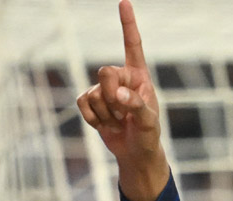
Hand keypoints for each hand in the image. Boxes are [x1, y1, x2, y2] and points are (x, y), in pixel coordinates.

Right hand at [75, 0, 167, 200]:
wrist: (135, 153)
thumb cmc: (148, 135)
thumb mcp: (148, 122)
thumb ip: (136, 105)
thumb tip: (117, 94)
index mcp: (140, 77)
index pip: (133, 46)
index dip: (128, 25)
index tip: (124, 3)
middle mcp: (121, 79)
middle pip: (105, 71)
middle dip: (112, 95)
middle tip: (123, 112)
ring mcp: (104, 90)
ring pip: (94, 93)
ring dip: (106, 113)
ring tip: (119, 122)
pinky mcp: (91, 102)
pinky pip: (83, 104)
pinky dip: (94, 119)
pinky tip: (106, 125)